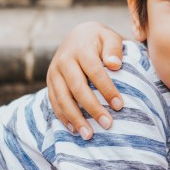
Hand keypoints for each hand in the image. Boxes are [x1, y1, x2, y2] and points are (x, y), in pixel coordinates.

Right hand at [46, 22, 124, 138]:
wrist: (77, 35)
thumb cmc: (99, 40)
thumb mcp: (109, 37)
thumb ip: (114, 49)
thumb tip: (115, 65)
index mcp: (81, 49)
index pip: (94, 71)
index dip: (106, 89)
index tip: (119, 105)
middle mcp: (64, 60)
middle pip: (77, 88)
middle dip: (92, 108)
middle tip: (107, 124)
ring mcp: (54, 72)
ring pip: (63, 98)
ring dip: (75, 118)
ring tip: (89, 135)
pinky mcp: (50, 82)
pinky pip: (54, 102)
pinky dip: (63, 117)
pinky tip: (74, 130)